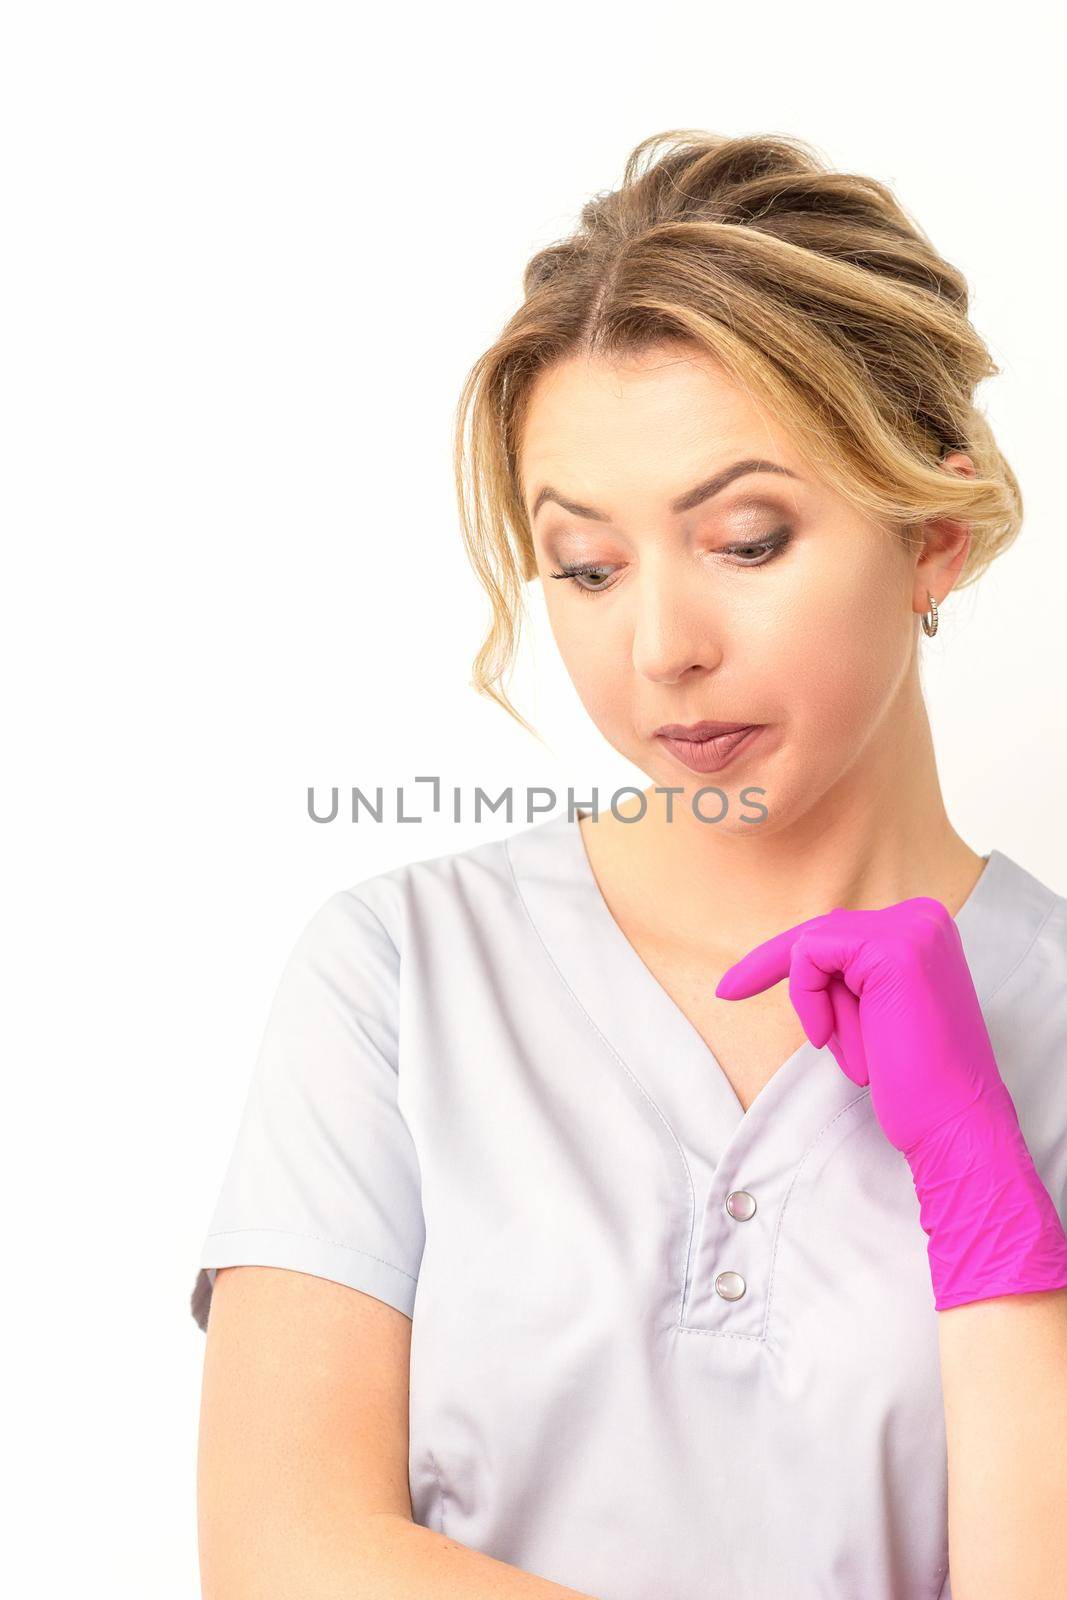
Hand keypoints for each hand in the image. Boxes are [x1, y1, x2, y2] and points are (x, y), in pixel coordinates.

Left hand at [715, 896, 1066, 1310]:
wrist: (954, 1126)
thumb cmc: (915, 1082)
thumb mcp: (876, 1012)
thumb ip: (850, 978)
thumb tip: (801, 958)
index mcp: (925, 931)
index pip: (838, 932)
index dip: (784, 960)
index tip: (729, 985)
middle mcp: (923, 918)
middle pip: (820, 934)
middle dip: (798, 988)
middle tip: (729, 994)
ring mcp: (912, 929)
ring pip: (813, 945)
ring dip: (818, 1007)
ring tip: (855, 1053)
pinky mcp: (893, 949)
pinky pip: (811, 955)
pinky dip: (808, 998)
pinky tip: (829, 1039)